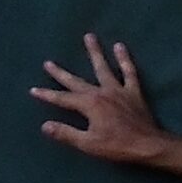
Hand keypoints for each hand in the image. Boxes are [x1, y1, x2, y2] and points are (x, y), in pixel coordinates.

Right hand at [34, 34, 170, 164]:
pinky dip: (125, 59)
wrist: (148, 145)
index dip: (47, 95)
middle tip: (48, 62)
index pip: (63, 99)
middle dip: (61, 73)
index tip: (33, 90)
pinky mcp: (134, 92)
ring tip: (89, 36)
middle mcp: (101, 93)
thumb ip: (66, 133)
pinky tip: (120, 46)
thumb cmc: (117, 146)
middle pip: (77, 81)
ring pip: (104, 68)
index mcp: (89, 105)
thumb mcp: (88, 144)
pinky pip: (129, 72)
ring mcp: (119, 90)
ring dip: (95, 52)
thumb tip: (44, 125)